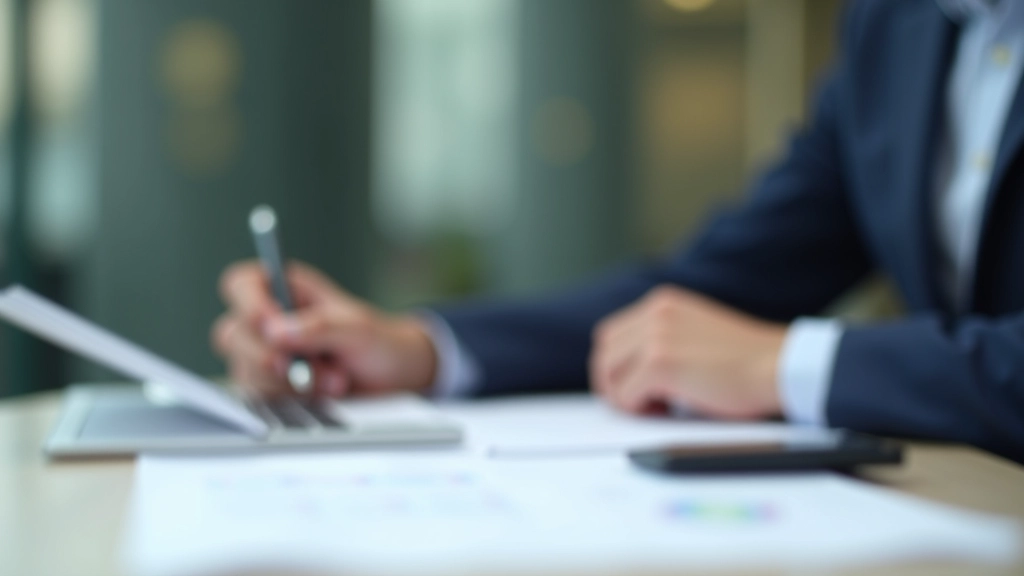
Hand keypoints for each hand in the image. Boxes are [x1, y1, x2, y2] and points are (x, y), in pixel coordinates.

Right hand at [211, 260, 436, 397]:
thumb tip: (275, 331)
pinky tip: (322, 393)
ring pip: (245, 369)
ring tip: (334, 379)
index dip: (248, 304)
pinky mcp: (273, 386)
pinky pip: (261, 396)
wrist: (396, 378)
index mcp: (286, 289)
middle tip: (296, 366)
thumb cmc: (378, 340)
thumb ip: (319, 326)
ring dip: (289, 381)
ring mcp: (267, 355)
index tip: (271, 325)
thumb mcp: (357, 327)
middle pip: (232, 333)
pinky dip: (292, 398)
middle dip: (268, 355)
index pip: (241, 285)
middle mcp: (270, 320)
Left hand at [590, 285, 786, 418]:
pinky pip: (626, 395)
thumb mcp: (698, 333)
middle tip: (637, 403)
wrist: (780, 366)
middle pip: (604, 352)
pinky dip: (640, 409)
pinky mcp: (660, 363)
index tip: (631, 387)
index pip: (613, 334)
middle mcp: (655, 313)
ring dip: (626, 397)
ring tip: (657, 406)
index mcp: (663, 303)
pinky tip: (667, 410)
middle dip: (613, 383)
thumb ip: (665, 339)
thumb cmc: (749, 361)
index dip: (617, 366)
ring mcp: (655, 336)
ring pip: (609, 375)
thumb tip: (630, 371)